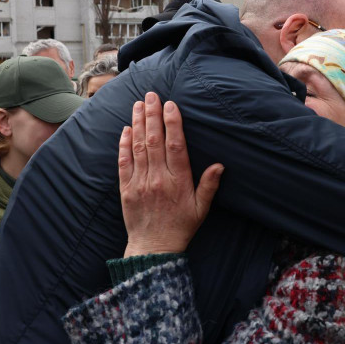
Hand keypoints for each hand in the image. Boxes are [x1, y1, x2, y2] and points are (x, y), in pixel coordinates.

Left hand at [119, 92, 223, 257]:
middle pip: (154, 140)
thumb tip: (220, 165)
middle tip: (151, 95)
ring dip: (137, 123)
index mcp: (179, 181)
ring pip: (138, 147)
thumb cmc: (181, 227)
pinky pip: (124, 162)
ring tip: (138, 104)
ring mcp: (140, 182)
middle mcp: (158, 178)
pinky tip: (126, 129)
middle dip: (152, 115)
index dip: (172, 123)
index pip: (175, 145)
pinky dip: (124, 144)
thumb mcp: (201, 209)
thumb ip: (209, 186)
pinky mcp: (126, 189)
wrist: (154, 248)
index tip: (170, 105)